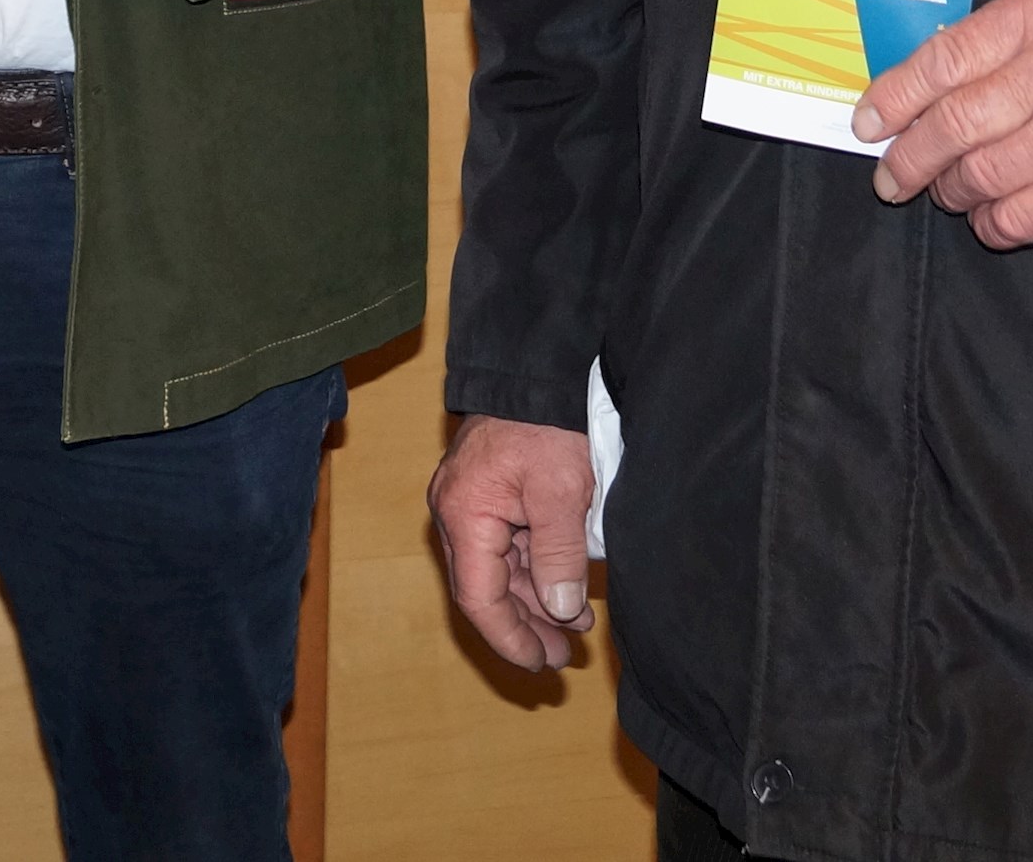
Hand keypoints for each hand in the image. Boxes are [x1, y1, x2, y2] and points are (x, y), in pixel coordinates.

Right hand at [429, 415, 597, 670]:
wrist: (538, 369)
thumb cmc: (547, 424)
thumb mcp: (562, 492)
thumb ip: (559, 556)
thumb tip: (559, 611)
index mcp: (464, 513)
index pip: (479, 597)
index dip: (509, 637)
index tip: (540, 664)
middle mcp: (456, 512)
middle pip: (485, 587)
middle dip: (526, 625)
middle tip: (563, 658)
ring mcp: (469, 502)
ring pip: (498, 569)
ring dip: (535, 599)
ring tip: (576, 626)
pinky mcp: (488, 494)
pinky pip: (506, 546)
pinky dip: (535, 570)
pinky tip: (567, 590)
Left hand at [851, 0, 1032, 247]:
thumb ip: (988, 43)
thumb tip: (908, 89)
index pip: (944, 60)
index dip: (894, 98)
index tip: (867, 124)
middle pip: (954, 124)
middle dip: (909, 158)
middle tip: (890, 177)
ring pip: (978, 175)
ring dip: (948, 190)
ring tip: (944, 190)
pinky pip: (1014, 219)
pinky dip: (987, 223)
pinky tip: (984, 215)